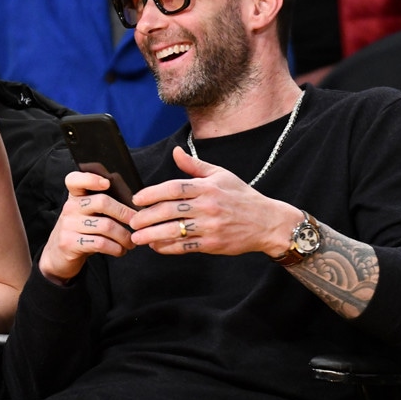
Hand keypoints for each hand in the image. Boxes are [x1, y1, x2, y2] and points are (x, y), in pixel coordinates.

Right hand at [37, 171, 136, 283]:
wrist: (58, 255)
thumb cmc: (80, 232)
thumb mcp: (86, 214)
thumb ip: (103, 206)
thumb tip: (135, 208)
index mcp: (75, 196)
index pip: (75, 180)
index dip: (91, 178)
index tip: (107, 183)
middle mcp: (70, 207)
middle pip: (102, 202)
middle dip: (125, 213)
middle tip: (136, 223)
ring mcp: (69, 225)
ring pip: (106, 226)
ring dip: (124, 236)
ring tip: (131, 242)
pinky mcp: (70, 243)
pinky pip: (100, 243)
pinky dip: (116, 248)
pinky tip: (120, 250)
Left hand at [128, 147, 298, 257]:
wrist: (268, 223)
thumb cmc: (242, 196)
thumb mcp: (221, 175)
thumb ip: (195, 166)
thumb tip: (175, 151)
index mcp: (207, 187)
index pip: (174, 188)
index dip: (152, 193)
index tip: (137, 199)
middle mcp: (208, 205)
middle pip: (170, 210)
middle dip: (147, 216)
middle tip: (132, 221)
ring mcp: (210, 226)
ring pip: (175, 230)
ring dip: (152, 235)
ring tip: (137, 237)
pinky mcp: (213, 244)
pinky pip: (185, 246)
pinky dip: (168, 247)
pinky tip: (156, 246)